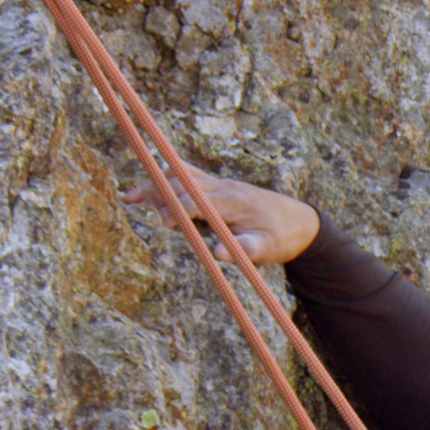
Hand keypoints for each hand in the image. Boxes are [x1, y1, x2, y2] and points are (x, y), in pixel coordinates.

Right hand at [128, 156, 317, 266]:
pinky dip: (160, 183)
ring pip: (178, 175)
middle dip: (163, 196)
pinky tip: (136, 195)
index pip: (198, 198)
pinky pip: (182, 179)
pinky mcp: (213, 187)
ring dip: (156, 186)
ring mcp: (217, 184)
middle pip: (182, 181)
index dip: (179, 208)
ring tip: (131, 199)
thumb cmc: (281, 237)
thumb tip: (218, 254)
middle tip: (154, 217)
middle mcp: (222, 187)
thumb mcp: (269, 249)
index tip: (167, 224)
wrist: (298, 221)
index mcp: (234, 201)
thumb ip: (246, 250)